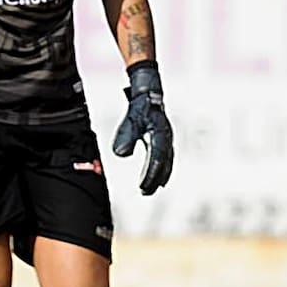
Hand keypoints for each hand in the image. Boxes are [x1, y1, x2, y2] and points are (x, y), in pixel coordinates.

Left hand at [112, 61, 172, 195]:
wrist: (150, 93)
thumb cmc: (141, 107)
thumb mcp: (130, 120)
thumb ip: (125, 136)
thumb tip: (119, 154)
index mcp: (160, 135)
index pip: (156, 160)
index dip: (149, 175)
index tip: (142, 187)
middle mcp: (167, 139)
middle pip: (163, 165)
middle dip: (154, 179)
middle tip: (144, 192)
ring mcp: (167, 140)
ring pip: (166, 163)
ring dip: (159, 176)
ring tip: (150, 189)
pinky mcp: (164, 140)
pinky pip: (165, 159)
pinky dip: (162, 169)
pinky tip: (157, 177)